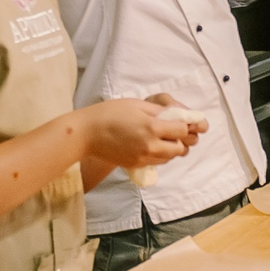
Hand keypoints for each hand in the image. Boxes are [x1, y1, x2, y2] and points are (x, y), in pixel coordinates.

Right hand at [81, 97, 205, 171]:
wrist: (86, 133)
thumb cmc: (109, 114)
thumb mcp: (137, 105)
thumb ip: (159, 111)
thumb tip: (176, 115)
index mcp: (152, 128)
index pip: (182, 131)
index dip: (183, 124)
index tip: (177, 120)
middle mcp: (150, 146)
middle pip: (179, 148)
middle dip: (178, 139)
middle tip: (170, 130)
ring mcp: (142, 158)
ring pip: (169, 158)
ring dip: (170, 148)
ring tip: (158, 137)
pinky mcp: (135, 165)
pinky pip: (156, 162)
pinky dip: (158, 155)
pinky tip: (148, 144)